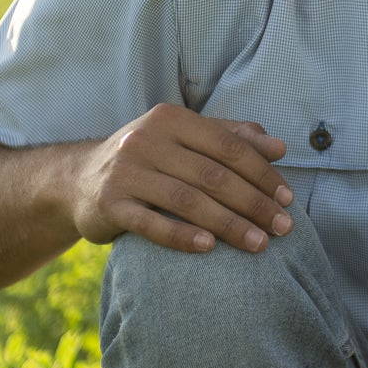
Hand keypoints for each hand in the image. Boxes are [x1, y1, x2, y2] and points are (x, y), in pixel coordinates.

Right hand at [71, 103, 294, 255]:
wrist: (78, 179)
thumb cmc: (149, 158)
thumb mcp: (185, 139)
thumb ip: (231, 138)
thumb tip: (280, 147)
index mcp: (172, 119)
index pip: (229, 147)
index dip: (263, 174)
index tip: (288, 200)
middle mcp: (147, 139)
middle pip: (213, 175)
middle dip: (253, 203)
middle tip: (282, 229)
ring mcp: (126, 171)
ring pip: (187, 200)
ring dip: (228, 224)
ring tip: (258, 244)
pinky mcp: (109, 204)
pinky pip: (151, 223)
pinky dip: (182, 236)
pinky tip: (209, 248)